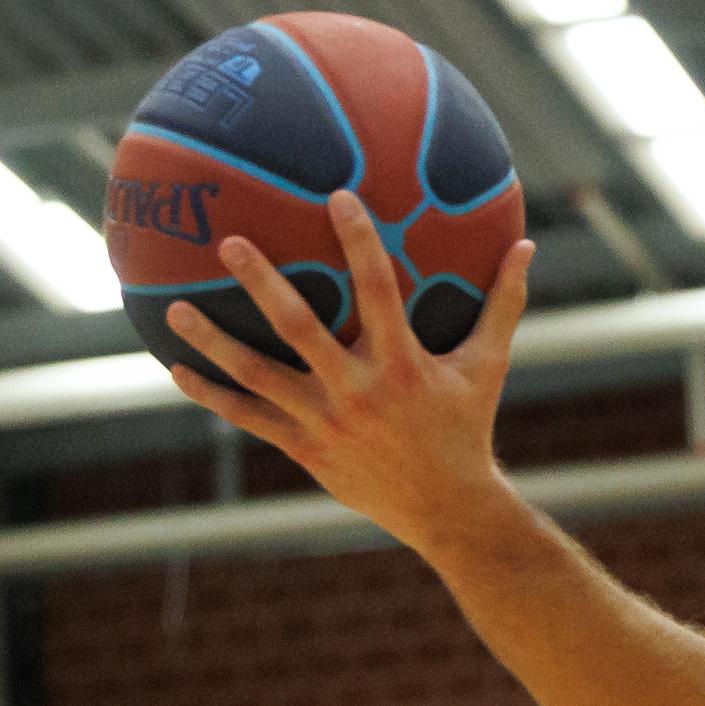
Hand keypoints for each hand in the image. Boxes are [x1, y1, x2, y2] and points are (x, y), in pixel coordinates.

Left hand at [165, 189, 536, 552]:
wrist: (447, 509)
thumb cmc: (468, 428)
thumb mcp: (489, 365)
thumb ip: (504, 303)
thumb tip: (528, 244)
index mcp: (402, 363)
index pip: (377, 289)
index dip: (358, 241)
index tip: (336, 196)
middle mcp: (358, 390)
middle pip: (299, 328)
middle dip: (262, 283)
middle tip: (228, 242)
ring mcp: (326, 423)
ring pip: (258, 377)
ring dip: (214, 342)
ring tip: (176, 309)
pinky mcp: (306, 450)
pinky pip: (250, 418)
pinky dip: (212, 396)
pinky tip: (178, 370)